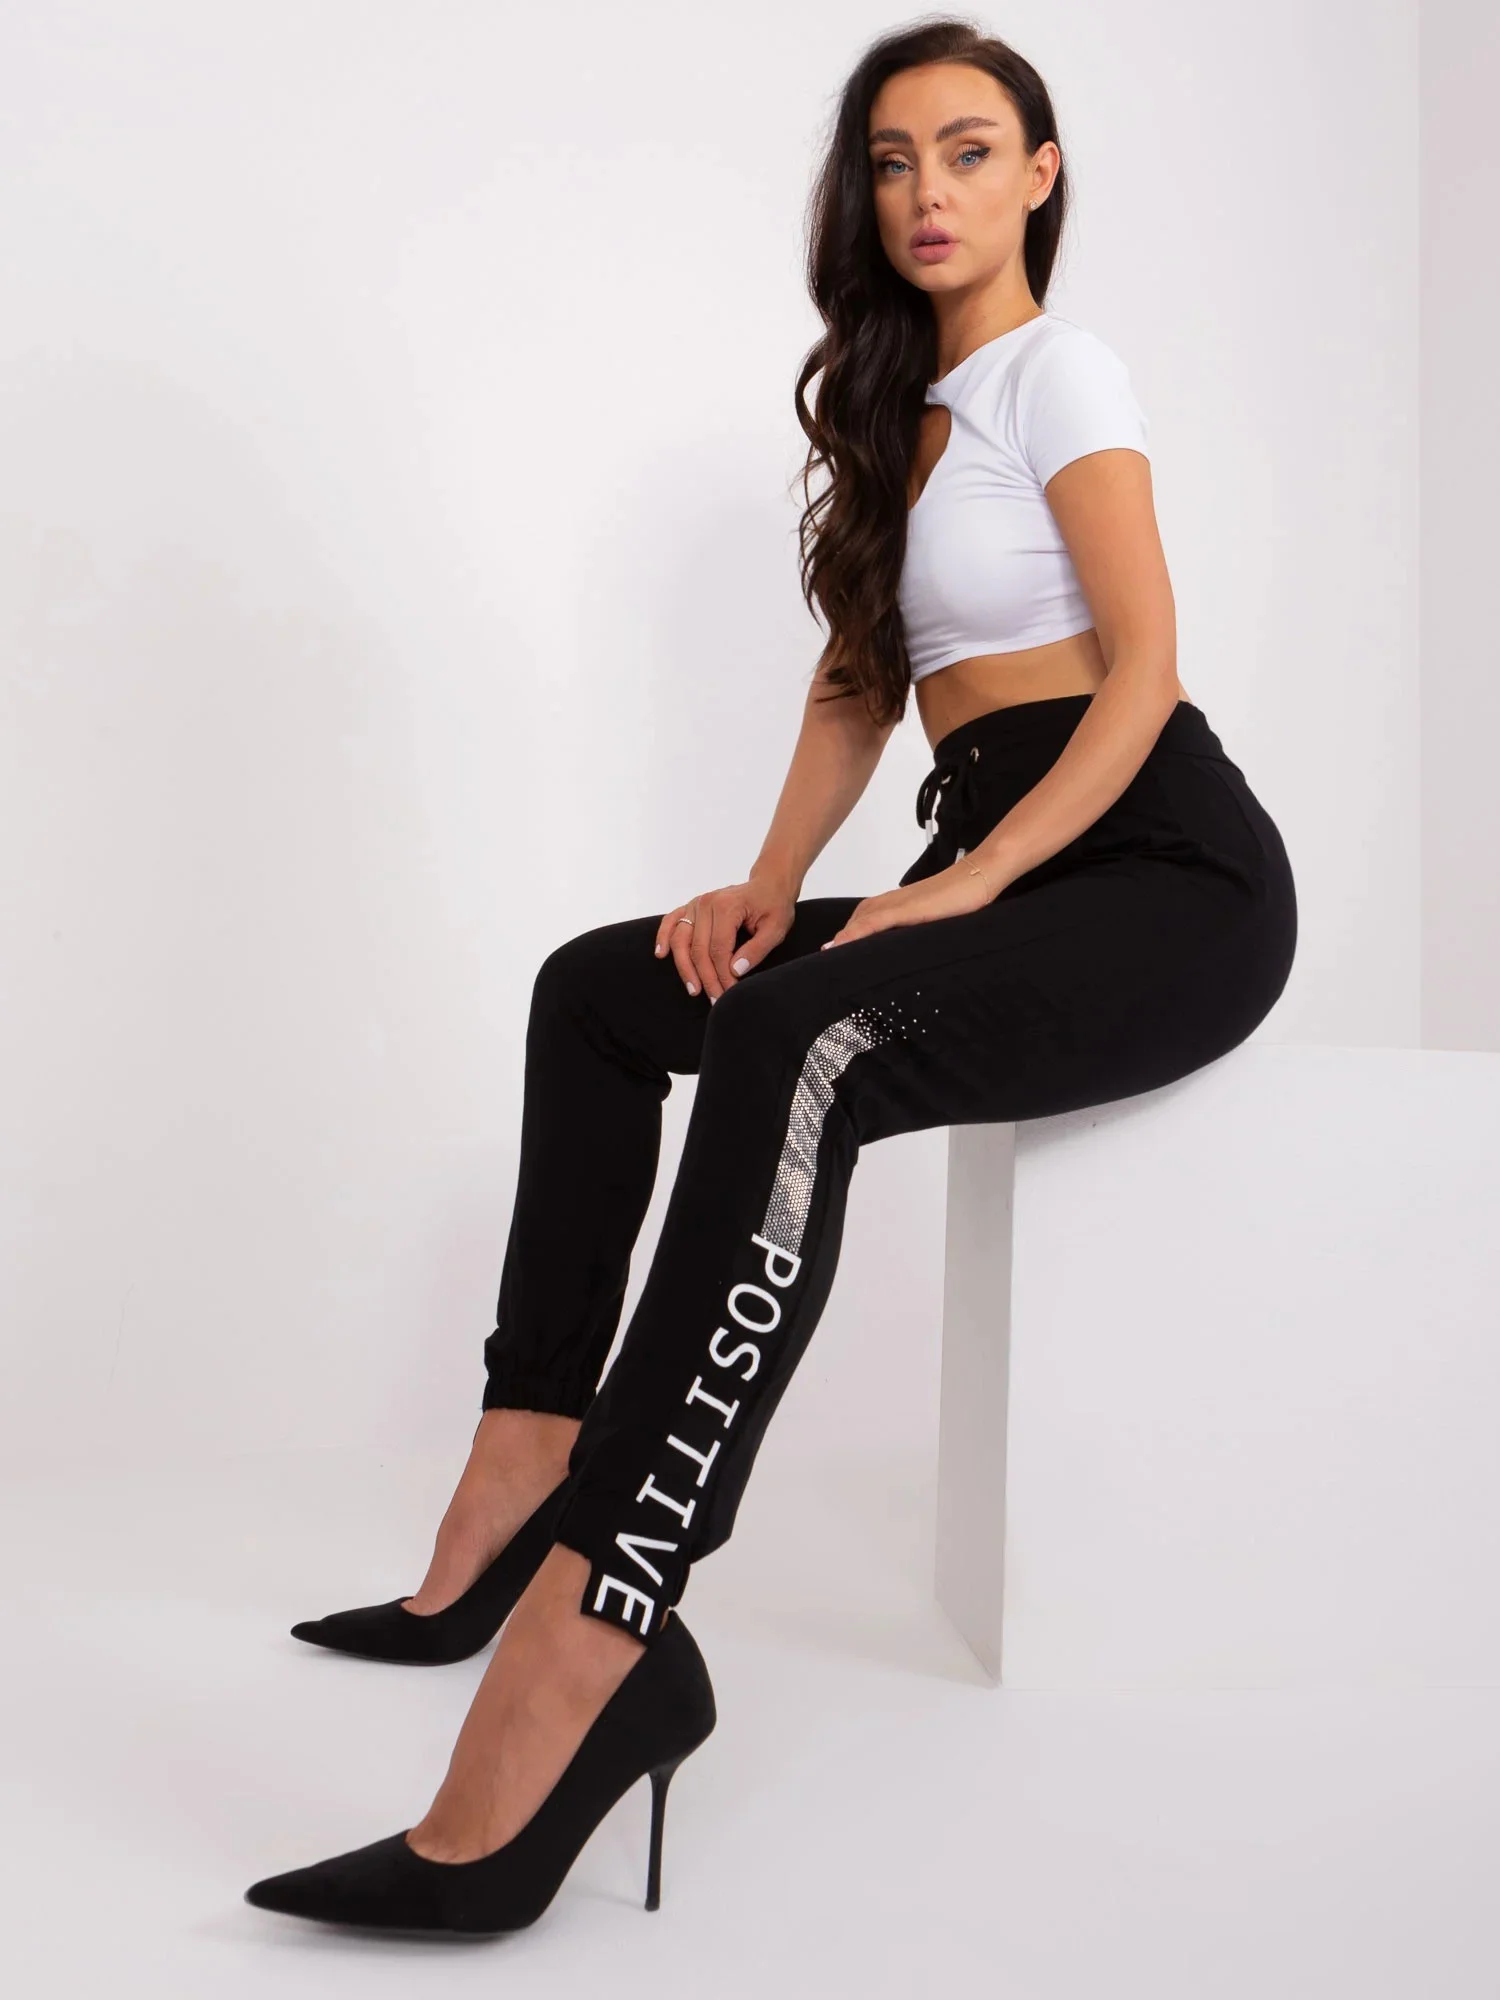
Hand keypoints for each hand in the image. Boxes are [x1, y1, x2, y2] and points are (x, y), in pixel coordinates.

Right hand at [655, 873, 797, 1000]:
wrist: (768, 884)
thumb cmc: (773, 905)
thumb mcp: (776, 929)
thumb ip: (757, 950)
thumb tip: (735, 970)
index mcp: (727, 906)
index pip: (718, 950)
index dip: (722, 976)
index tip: (729, 994)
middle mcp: (706, 903)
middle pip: (698, 949)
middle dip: (706, 978)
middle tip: (714, 1000)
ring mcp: (695, 904)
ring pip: (681, 941)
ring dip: (685, 968)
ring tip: (694, 990)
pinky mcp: (690, 907)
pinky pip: (671, 922)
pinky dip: (663, 937)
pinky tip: (661, 954)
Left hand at [821, 857, 998, 948]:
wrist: (978, 876)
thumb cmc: (961, 898)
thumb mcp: (934, 918)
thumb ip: (918, 929)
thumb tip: (910, 947)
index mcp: (894, 905)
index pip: (861, 923)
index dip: (846, 940)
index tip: (832, 958)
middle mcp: (889, 902)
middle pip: (855, 923)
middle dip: (840, 942)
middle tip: (824, 963)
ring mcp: (896, 904)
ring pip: (859, 922)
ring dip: (842, 939)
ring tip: (826, 959)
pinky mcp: (906, 908)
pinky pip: (873, 922)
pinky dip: (855, 933)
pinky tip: (841, 945)